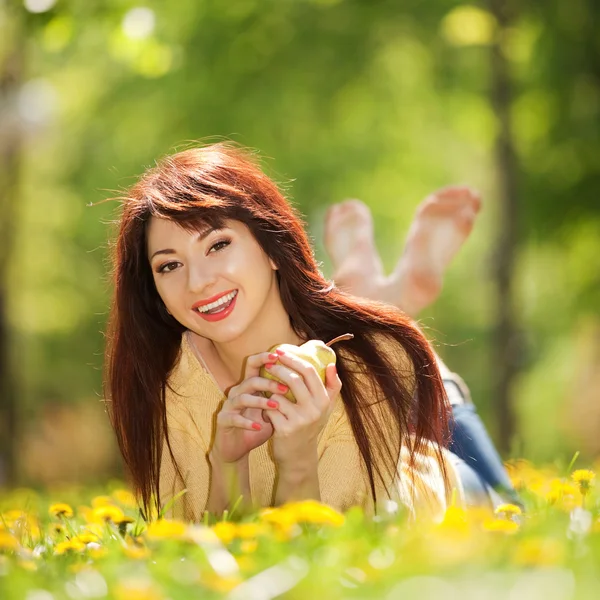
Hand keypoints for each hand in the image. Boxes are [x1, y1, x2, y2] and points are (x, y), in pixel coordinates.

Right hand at [213, 350, 290, 463]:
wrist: (237, 448)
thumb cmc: (257, 426)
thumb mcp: (273, 410)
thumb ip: (284, 397)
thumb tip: (308, 386)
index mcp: (249, 386)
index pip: (254, 365)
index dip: (264, 358)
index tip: (279, 356)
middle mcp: (238, 392)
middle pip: (251, 380)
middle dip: (269, 382)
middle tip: (286, 388)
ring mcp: (229, 406)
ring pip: (242, 397)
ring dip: (260, 401)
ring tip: (275, 406)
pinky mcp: (223, 420)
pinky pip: (234, 418)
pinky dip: (246, 422)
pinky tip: (259, 426)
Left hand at [263, 349, 342, 468]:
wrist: (299, 455)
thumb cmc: (311, 425)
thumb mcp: (326, 407)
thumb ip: (332, 386)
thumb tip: (331, 364)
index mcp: (323, 400)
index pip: (309, 372)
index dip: (293, 359)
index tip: (280, 351)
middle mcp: (314, 410)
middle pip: (294, 380)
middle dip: (278, 368)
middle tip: (269, 363)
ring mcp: (299, 420)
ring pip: (279, 394)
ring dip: (269, 389)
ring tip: (266, 386)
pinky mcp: (285, 430)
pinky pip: (270, 409)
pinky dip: (265, 405)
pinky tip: (264, 406)